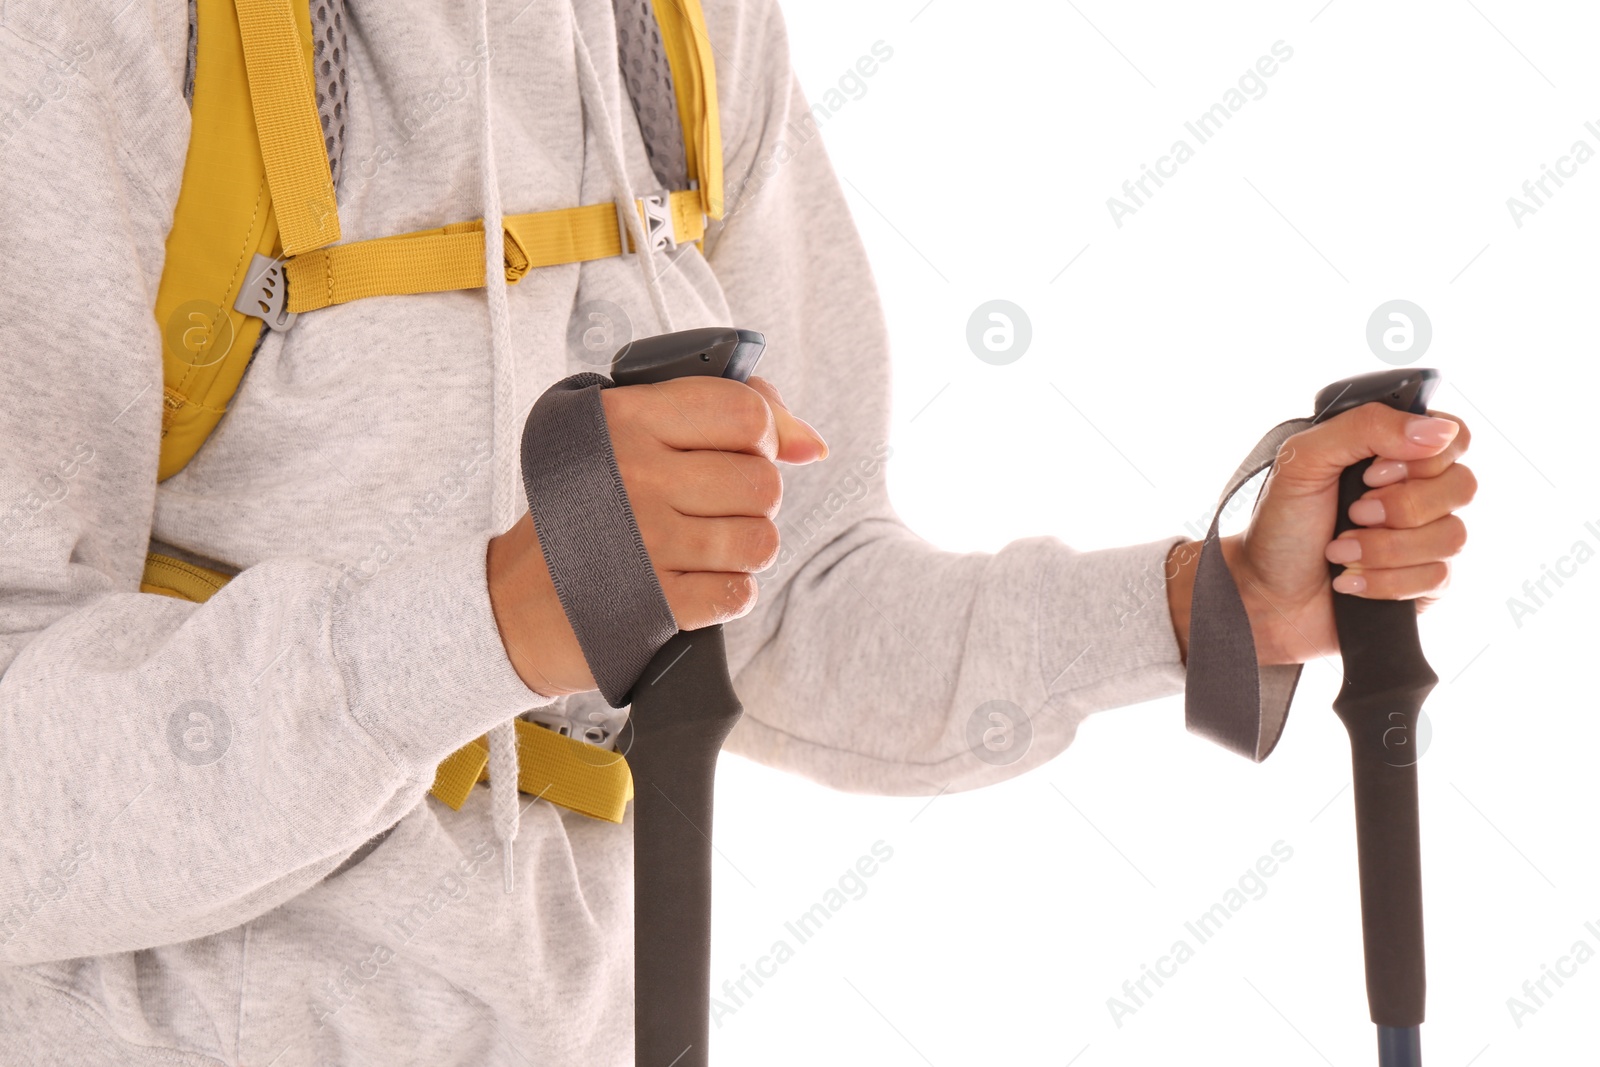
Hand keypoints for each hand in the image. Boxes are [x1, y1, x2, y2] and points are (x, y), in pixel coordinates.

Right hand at [487, 375, 827, 695]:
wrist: (518, 601)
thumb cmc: (588, 504)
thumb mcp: (631, 431)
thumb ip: (724, 410)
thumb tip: (814, 444)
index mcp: (628, 418)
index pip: (746, 412)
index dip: (763, 433)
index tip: (743, 450)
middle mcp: (635, 475)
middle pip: (764, 482)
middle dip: (752, 500)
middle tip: (712, 508)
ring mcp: (645, 542)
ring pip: (762, 540)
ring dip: (744, 549)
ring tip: (704, 548)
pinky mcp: (654, 604)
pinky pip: (739, 592)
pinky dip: (727, 593)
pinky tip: (693, 584)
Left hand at [1166, 404, 1474, 665]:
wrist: (1263, 594)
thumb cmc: (1281, 524)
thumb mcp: (1305, 459)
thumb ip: (1365, 427)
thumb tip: (1438, 430)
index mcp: (1395, 453)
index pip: (1453, 436)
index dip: (1421, 458)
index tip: (1370, 474)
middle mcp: (1420, 492)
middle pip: (1463, 485)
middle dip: (1398, 507)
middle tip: (1352, 514)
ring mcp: (1428, 539)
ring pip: (1452, 536)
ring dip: (1383, 548)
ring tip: (1338, 552)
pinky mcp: (1427, 584)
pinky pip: (1439, 576)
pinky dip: (1384, 581)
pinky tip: (1350, 582)